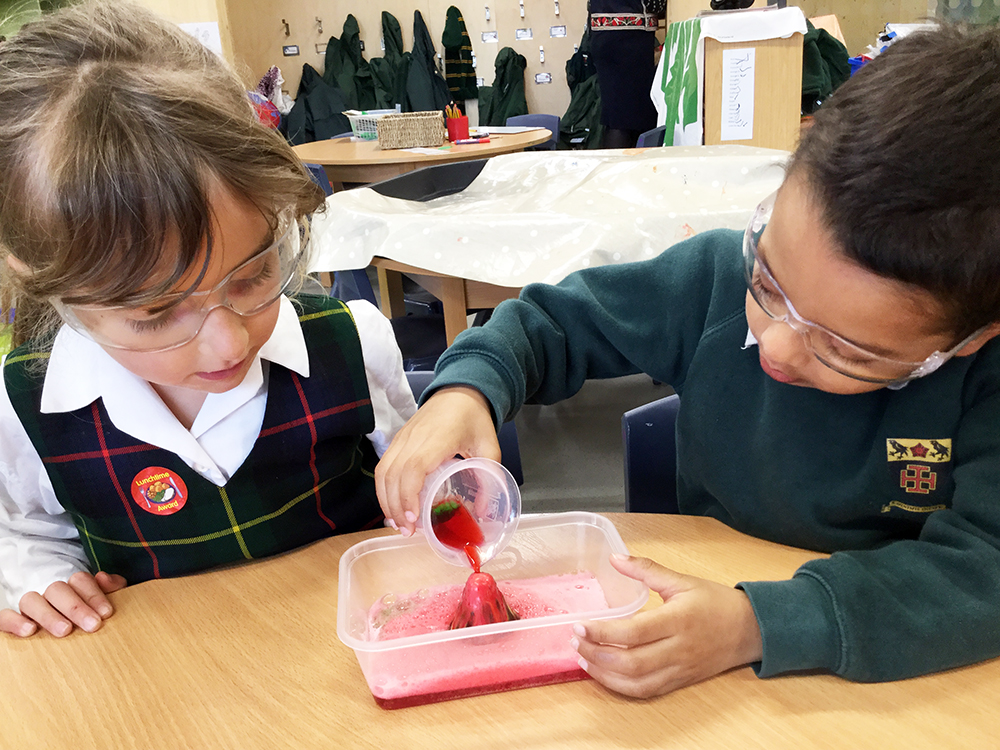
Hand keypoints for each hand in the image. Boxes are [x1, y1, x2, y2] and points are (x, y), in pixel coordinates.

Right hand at [0, 571, 126, 637]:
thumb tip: (104, 577)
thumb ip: (110, 586)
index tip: (106, 613)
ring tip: (65, 630)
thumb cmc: (83, 607)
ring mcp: (29, 604)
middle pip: (58, 590)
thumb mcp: (99, 596)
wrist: (52, 608)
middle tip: (93, 625)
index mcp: (71, 584)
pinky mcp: (10, 617)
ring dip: (49, 616)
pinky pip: (4, 617)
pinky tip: (29, 631)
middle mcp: (48, 592)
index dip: (94, 596)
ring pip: (32, 601)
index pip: (80, 581)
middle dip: (77, 608)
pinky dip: (14, 622)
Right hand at [375, 385, 499, 533]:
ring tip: (399, 524)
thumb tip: (483, 511)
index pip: (413, 467)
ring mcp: (402, 438)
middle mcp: (414, 438)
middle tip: (408, 531)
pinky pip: (383, 466)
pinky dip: (384, 488)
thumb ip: (489, 477)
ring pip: (383, 471)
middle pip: (393, 474)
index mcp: (438, 438)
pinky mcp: (398, 440)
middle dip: (396, 507)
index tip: (414, 519)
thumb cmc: (474, 418)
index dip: (408, 495)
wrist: (460, 391)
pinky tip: (393, 506)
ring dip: (386, 500)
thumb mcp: (490, 446)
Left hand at [571, 555, 761, 697]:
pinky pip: (647, 691)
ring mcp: (679, 669)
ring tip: (583, 658)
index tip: (580, 625)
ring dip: (605, 674)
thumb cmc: (716, 602)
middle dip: (597, 654)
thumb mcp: (682, 581)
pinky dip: (621, 687)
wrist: (750, 630)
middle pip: (631, 662)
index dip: (603, 632)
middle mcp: (678, 649)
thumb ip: (646, 570)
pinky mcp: (680, 681)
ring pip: (636, 682)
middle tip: (575, 641)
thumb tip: (615, 558)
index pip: (634, 632)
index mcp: (678, 620)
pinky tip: (604, 674)